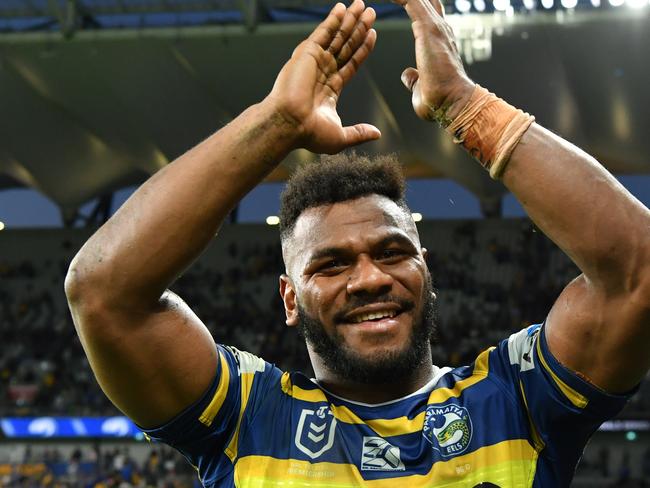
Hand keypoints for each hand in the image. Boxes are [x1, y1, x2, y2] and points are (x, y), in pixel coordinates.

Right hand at [266, 0, 380, 153]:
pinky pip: (323, 33)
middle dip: (359, 29)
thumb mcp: (341, 136)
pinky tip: (342, 8)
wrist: (289, 124)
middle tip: (371, 12)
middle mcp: (322, 72)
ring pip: (337, 36)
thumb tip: (376, 134)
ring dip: (350, 20)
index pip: (351, 63)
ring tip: (363, 5)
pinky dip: (332, 19)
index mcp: (330, 88)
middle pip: (346, 45)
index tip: (373, 34)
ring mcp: (314, 61)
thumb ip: (359, 132)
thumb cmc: (309, 134)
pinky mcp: (306, 53)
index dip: (362, 49)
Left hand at [396, 0, 474, 122]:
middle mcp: (440, 29)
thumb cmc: (438, 99)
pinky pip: (412, 1)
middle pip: (424, 0)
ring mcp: (436, 27)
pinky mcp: (429, 29)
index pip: (425, 13)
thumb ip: (413, 77)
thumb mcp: (420, 86)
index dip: (411, 3)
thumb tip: (407, 74)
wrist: (452, 103)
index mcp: (438, 41)